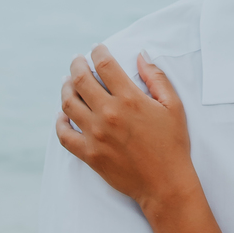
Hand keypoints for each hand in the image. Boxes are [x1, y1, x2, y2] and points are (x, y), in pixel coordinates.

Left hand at [56, 47, 193, 211]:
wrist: (165, 184)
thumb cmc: (173, 144)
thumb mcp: (173, 106)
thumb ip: (157, 78)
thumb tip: (141, 56)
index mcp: (129, 99)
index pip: (105, 65)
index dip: (98, 52)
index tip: (96, 49)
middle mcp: (108, 114)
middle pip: (80, 80)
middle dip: (77, 65)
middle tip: (77, 60)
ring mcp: (95, 135)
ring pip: (68, 103)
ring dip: (66, 88)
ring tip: (68, 83)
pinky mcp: (89, 154)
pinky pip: (64, 134)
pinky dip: (60, 122)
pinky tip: (63, 115)